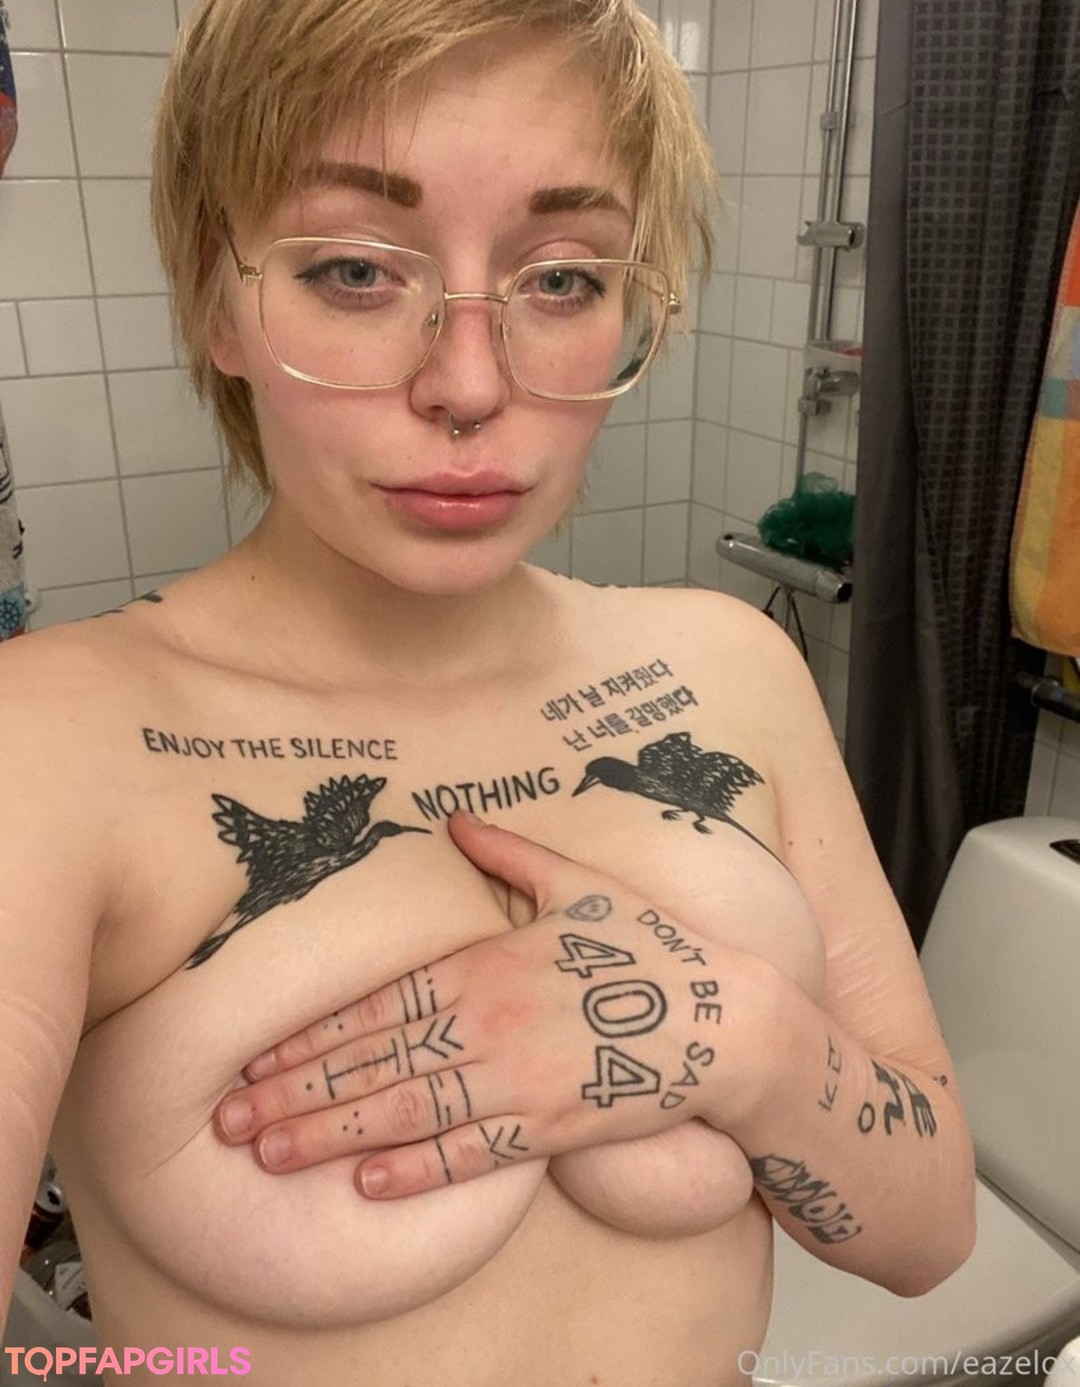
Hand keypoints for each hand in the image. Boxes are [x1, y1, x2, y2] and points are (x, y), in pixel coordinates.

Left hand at [214, 812, 763, 1198]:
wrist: (726, 1021)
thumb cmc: (651, 949)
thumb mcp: (580, 884)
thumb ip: (510, 852)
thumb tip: (455, 818)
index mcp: (489, 962)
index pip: (382, 1002)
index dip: (315, 1031)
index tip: (256, 1053)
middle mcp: (492, 1021)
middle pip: (379, 1059)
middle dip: (299, 1088)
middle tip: (231, 1114)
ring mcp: (520, 1079)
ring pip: (410, 1109)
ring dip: (335, 1133)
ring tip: (271, 1152)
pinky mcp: (552, 1127)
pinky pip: (474, 1153)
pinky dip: (419, 1171)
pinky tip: (368, 1184)